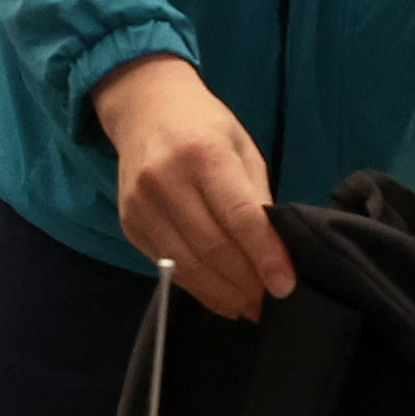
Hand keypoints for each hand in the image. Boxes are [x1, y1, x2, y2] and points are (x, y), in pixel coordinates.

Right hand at [92, 55, 291, 321]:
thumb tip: (274, 256)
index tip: (284, 286)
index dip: (265, 256)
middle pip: (212, 247)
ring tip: (246, 306)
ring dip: (221, 293)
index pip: (239, 216)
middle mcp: (166, 179)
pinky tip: (218, 294)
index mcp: (204, 153)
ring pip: (186, 265)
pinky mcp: (129, 223)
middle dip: (244, 283)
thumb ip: (257, 200)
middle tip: (267, 303)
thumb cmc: (205, 127)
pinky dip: (195, 285)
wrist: (146, 109)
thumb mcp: (242, 149)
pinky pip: (166, 265)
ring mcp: (141, 204)